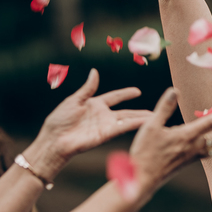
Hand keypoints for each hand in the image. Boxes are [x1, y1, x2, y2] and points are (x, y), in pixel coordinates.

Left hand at [25, 69, 151, 178]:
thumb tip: (95, 72)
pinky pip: (123, 128)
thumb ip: (88, 88)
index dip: (125, 94)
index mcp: (95, 104)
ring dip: (141, 119)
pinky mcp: (106, 134)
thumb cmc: (59, 120)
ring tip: (155, 117)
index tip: (137, 91)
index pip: (114, 97)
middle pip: (126, 112)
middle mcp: (103, 115)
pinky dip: (135, 125)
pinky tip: (146, 122)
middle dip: (140, 111)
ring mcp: (105, 125)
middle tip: (155, 110)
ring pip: (128, 120)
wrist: (55, 139)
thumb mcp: (74, 100)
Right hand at [128, 90, 211, 192]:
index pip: (210, 122)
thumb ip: (164, 107)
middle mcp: (193, 146)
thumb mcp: (151, 126)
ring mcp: (192, 155)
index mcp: (186, 135)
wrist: (142, 179)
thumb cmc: (144, 152)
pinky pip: (209, 154)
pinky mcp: (188, 161)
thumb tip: (175, 90)